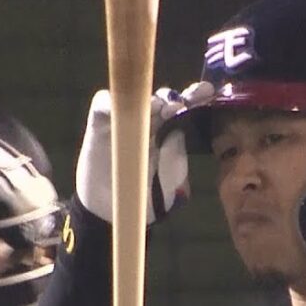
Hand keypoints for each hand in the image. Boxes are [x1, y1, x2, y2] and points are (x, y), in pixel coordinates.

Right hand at [76, 82, 213, 223]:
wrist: (112, 212)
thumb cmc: (146, 196)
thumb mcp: (169, 179)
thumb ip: (175, 155)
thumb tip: (178, 127)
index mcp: (170, 132)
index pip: (184, 108)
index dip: (194, 98)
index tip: (206, 93)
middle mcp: (149, 121)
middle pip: (162, 98)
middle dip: (173, 98)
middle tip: (178, 106)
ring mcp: (124, 120)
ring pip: (135, 97)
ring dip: (146, 99)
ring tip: (156, 108)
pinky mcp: (99, 124)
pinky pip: (102, 104)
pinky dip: (109, 101)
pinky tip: (120, 108)